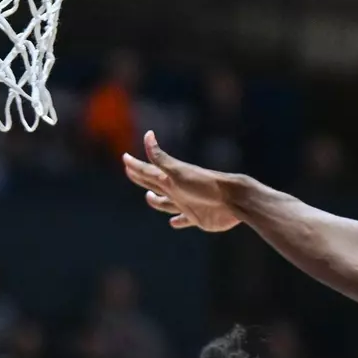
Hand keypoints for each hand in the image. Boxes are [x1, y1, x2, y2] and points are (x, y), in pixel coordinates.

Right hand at [122, 130, 242, 232]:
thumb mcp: (178, 171)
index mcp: (170, 179)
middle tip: (130, 171)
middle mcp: (176, 190)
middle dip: (142, 178)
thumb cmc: (204, 184)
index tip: (125, 158)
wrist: (232, 199)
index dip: (136, 166)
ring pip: (166, 202)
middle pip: (154, 184)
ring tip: (149, 197)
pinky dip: (178, 221)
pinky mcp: (197, 217)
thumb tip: (148, 135)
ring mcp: (187, 203)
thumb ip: (160, 158)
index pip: (148, 172)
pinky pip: (184, 219)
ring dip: (157, 201)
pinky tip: (173, 223)